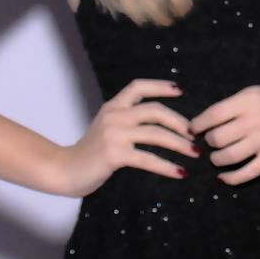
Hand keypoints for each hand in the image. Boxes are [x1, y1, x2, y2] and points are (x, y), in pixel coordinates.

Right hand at [50, 79, 195, 195]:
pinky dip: (167, 166)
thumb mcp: (108, 128)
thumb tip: (161, 124)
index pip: (138, 86)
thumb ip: (127, 121)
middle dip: (180, 123)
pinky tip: (180, 173)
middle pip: (155, 111)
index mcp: (113, 107)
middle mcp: (114, 116)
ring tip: (195, 153)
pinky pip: (148, 158)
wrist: (64, 170)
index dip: (161, 86)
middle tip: (195, 135)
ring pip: (156, 134)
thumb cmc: (90, 153)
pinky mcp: (114, 154)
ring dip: (180, 145)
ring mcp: (114, 134)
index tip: (181, 91)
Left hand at [190, 83, 259, 185]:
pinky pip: (248, 172)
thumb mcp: (255, 93)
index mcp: (248, 100)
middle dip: (209, 142)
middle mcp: (256, 119)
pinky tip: (224, 178)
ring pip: (229, 156)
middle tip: (211, 142)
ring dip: (216, 160)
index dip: (198, 124)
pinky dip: (232, 178)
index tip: (193, 130)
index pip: (213, 115)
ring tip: (216, 157)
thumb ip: (232, 106)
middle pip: (218, 138)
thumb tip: (204, 123)